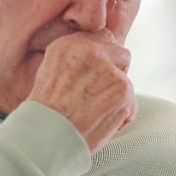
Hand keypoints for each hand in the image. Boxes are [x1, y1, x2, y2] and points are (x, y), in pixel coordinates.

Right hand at [26, 29, 136, 156]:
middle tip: (97, 99)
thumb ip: (74, 61)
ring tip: (92, 117)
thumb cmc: (43, 115)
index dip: (104, 61)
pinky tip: (99, 125)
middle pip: (121, 56)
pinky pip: (131, 106)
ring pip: (126, 84)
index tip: (95, 80)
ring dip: (116, 102)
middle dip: (116, 76)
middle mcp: (89, 49)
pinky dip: (120, 120)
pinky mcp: (123, 88)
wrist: (45, 136)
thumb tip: (99, 61)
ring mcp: (108, 68)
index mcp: (68, 44)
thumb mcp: (47, 75)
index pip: (103, 39)